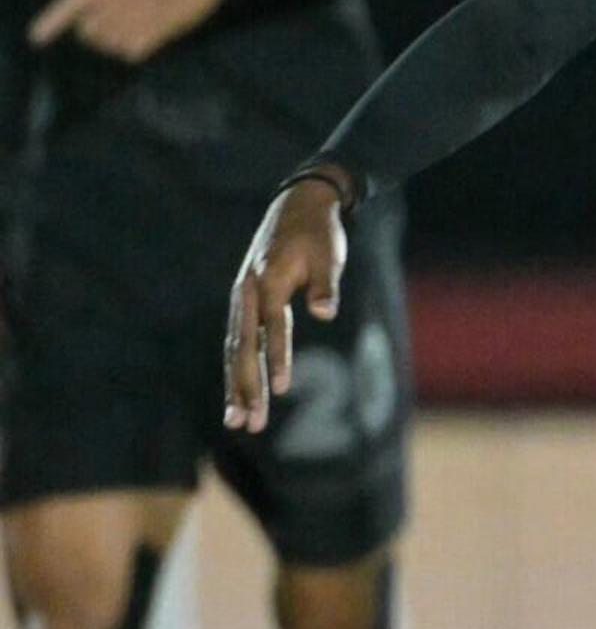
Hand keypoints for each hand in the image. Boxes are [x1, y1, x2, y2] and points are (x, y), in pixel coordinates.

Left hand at [29, 0, 228, 62]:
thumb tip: (80, 18)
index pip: (65, 10)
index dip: (50, 25)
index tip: (37, 39)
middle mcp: (105, 3)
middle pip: (87, 33)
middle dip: (98, 27)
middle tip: (121, 14)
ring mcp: (126, 22)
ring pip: (108, 45)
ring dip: (118, 38)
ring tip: (138, 20)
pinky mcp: (148, 38)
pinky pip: (130, 53)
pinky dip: (137, 47)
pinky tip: (150, 30)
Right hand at [225, 174, 352, 433]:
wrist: (300, 204)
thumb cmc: (319, 232)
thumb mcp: (328, 254)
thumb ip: (324, 285)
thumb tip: (324, 312)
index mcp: (267, 282)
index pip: (272, 328)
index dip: (277, 359)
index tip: (282, 389)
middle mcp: (247, 293)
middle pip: (243, 348)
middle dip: (245, 388)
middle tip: (248, 423)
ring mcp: (243, 299)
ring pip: (236, 350)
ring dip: (236, 386)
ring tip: (239, 421)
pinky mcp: (246, 303)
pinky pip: (239, 342)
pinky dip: (238, 369)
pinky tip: (240, 396)